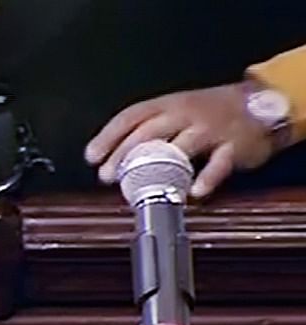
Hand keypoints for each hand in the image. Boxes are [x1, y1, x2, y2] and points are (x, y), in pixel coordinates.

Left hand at [85, 83, 274, 197]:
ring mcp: (211, 128)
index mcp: (169, 104)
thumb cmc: (210, 111)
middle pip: (149, 132)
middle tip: (107, 175)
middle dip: (124, 154)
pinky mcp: (234, 144)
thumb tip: (114, 158)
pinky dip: (206, 177)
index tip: (91, 156)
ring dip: (159, 166)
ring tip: (142, 185)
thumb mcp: (177, 111)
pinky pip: (219, 163)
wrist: (263, 101)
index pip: (131, 116)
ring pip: (181, 145)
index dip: (109, 135)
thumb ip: (149, 131)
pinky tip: (193, 191)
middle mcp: (187, 113)